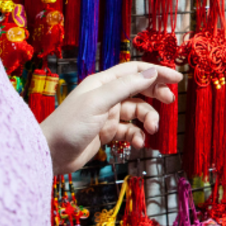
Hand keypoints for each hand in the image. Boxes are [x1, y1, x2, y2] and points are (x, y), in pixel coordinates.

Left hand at [40, 61, 182, 173]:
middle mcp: (106, 95)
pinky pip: (129, 130)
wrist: (49, 154)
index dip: (156, 72)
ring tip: (151, 130)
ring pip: (136, 111)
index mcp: (103, 82)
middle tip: (170, 102)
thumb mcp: (99, 102)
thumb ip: (126, 86)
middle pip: (139, 89)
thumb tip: (152, 72)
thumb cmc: (70, 125)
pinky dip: (136, 135)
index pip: (135, 71)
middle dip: (155, 94)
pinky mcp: (106, 132)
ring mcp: (107, 114)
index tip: (176, 78)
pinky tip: (138, 143)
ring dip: (147, 119)